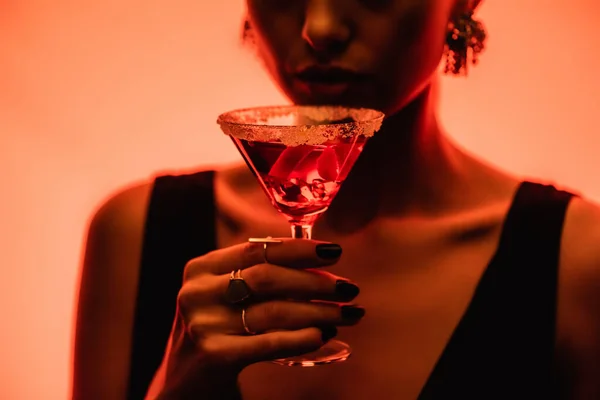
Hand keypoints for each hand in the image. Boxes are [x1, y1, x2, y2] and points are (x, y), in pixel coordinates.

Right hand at [156, 239, 362, 397]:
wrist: (186, 384)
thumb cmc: (219, 331)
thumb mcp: (225, 295)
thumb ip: (257, 275)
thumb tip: (317, 262)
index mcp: (202, 269)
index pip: (257, 249)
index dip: (299, 249)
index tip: (334, 251)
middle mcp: (198, 292)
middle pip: (268, 278)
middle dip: (315, 282)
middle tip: (348, 289)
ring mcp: (204, 324)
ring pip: (274, 311)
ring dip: (318, 312)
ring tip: (347, 314)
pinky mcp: (215, 355)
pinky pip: (269, 343)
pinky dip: (301, 338)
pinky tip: (323, 335)